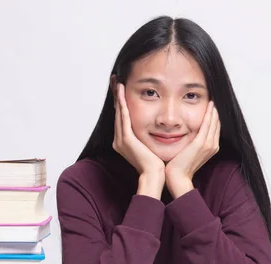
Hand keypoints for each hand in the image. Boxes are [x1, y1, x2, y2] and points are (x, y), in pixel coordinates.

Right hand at [113, 83, 164, 198]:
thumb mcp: (150, 146)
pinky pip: (123, 118)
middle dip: (117, 97)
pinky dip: (123, 105)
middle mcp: (118, 140)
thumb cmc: (156, 164)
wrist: (154, 176)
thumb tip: (156, 128)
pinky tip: (122, 94)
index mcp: (123, 142)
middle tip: (115, 81)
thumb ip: (147, 137)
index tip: (121, 90)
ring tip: (117, 83)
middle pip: (117, 114)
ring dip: (118, 98)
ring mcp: (121, 140)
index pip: (122, 119)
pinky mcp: (126, 140)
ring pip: (119, 114)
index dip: (121, 104)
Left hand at [165, 101, 220, 197]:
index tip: (211, 107)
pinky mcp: (201, 144)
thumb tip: (188, 135)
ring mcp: (208, 145)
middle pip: (217, 124)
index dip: (214, 117)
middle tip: (213, 100)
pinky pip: (207, 125)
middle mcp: (213, 146)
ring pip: (214, 123)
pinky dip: (209, 115)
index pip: (215, 128)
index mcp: (211, 148)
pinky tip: (210, 106)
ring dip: (214, 111)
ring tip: (213, 100)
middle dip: (215, 112)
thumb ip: (191, 143)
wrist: (177, 178)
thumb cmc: (179, 166)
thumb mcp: (188, 152)